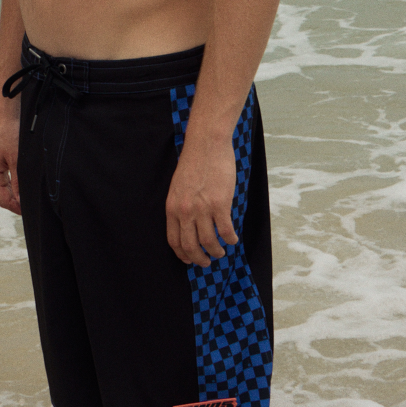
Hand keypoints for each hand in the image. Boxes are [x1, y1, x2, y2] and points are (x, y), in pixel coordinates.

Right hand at [0, 113, 21, 213]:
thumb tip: (21, 200)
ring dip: (15, 192)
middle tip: (34, 205)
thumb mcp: (17, 159)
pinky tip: (24, 180)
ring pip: (3, 185)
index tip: (31, 212)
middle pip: (3, 194)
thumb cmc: (9, 132)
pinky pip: (4, 175)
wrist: (4, 111)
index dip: (17, 209)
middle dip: (16, 202)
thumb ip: (18, 181)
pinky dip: (13, 181)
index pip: (4, 200)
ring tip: (31, 194)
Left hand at [166, 139, 236, 265]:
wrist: (206, 144)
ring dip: (216, 251)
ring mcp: (202, 209)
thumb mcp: (178, 187)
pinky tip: (233, 239)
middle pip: (190, 246)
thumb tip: (189, 225)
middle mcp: (185, 211)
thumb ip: (181, 206)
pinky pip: (225, 230)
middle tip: (206, 262)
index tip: (189, 259)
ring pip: (209, 242)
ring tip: (221, 252)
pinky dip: (230, 239)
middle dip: (199, 259)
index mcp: (172, 207)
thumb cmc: (194, 162)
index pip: (174, 240)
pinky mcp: (220, 204)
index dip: (182, 254)